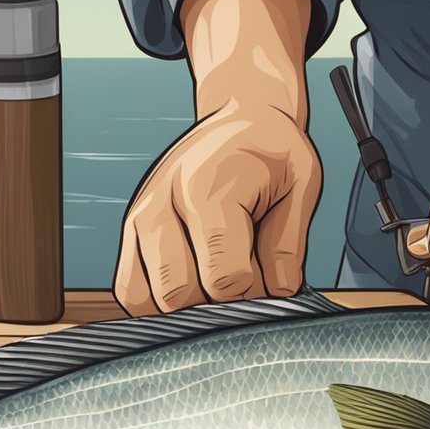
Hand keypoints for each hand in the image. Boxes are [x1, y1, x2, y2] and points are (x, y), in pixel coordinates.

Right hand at [115, 105, 320, 314]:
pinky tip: (191, 284)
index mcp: (206, 190)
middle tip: (245, 282)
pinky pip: (129, 293)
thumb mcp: (301, 184)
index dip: (254, 294)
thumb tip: (278, 293)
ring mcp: (138, 219)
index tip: (270, 280)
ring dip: (186, 306)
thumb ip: (287, 244)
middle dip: (218, 304)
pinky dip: (158, 302)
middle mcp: (161, 204)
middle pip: (179, 296)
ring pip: (149, 301)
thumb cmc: (270, 152)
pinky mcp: (128, 232)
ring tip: (216, 279)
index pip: (223, 279)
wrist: (237, 121)